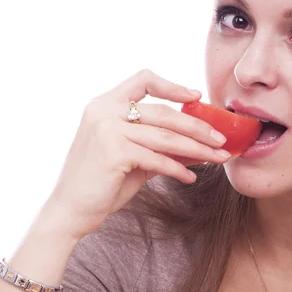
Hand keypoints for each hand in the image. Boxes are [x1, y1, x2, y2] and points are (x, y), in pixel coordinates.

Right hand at [44, 69, 230, 240]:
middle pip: (164, 112)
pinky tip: (191, 177)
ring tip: (218, 158)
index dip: (173, 86)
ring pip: (165, 136)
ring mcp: (107, 129)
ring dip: (197, 148)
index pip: (143, 80)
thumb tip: (200, 146)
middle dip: (198, 126)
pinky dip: (178, 169)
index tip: (197, 97)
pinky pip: (157, 159)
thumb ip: (160, 147)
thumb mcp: (133, 158)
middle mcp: (104, 110)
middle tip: (221, 139)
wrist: (69, 211)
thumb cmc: (101, 184)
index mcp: (105, 104)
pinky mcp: (114, 152)